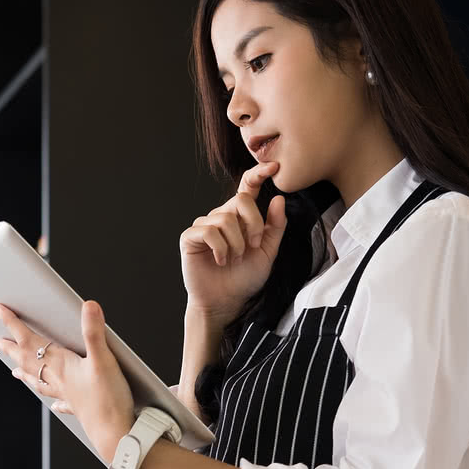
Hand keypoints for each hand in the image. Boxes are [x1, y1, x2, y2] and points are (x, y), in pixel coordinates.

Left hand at [0, 300, 135, 456]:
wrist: (115, 434)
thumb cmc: (108, 400)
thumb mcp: (103, 360)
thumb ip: (94, 332)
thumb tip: (88, 306)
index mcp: (59, 365)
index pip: (28, 339)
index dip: (11, 323)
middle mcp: (57, 379)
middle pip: (27, 361)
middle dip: (11, 349)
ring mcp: (66, 394)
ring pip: (38, 381)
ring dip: (25, 373)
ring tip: (15, 370)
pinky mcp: (78, 407)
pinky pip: (60, 402)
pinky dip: (54, 400)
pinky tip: (55, 405)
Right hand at [180, 162, 287, 326]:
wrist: (226, 301)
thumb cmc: (244, 278)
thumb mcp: (268, 252)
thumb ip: (274, 227)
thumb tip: (278, 199)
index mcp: (240, 217)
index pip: (247, 188)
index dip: (258, 174)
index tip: (273, 167)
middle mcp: (221, 216)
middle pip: (240, 200)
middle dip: (253, 223)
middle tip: (253, 245)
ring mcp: (204, 226)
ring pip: (225, 218)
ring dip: (236, 243)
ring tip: (235, 259)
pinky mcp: (190, 237)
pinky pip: (208, 231)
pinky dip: (220, 248)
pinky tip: (220, 260)